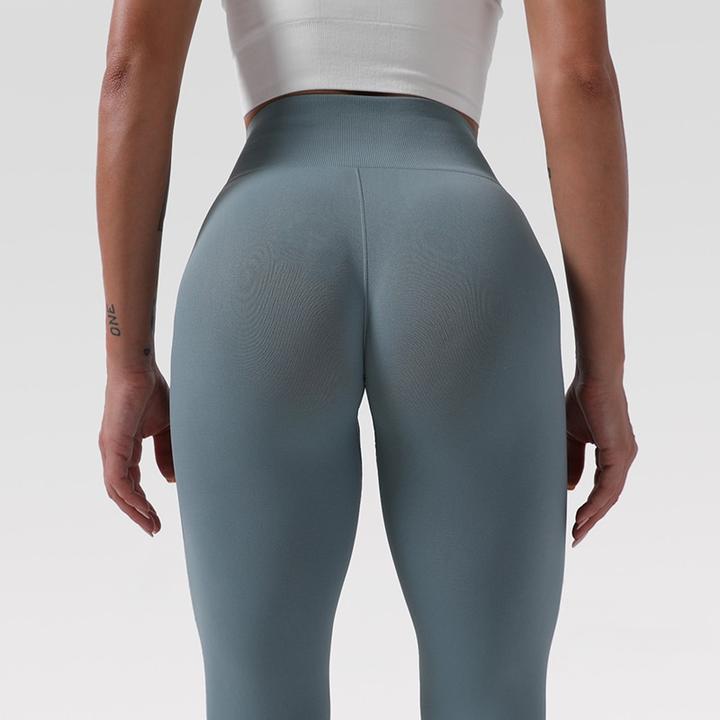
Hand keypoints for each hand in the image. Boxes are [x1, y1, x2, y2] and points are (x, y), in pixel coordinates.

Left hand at [98, 365, 174, 535]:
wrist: (139, 369)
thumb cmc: (151, 392)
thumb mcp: (165, 429)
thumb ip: (166, 455)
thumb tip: (170, 481)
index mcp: (125, 448)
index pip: (131, 483)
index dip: (143, 503)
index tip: (158, 520)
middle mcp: (113, 453)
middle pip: (121, 493)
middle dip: (138, 513)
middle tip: (154, 529)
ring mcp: (110, 450)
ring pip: (117, 491)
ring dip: (134, 510)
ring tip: (150, 525)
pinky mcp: (112, 445)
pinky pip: (118, 479)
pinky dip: (129, 496)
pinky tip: (142, 507)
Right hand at [566, 376, 637, 546]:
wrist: (593, 378)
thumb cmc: (582, 400)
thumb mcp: (572, 437)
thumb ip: (572, 461)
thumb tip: (572, 487)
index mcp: (613, 453)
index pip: (603, 488)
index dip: (590, 507)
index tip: (574, 523)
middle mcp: (623, 457)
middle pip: (609, 498)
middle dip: (592, 519)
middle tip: (576, 537)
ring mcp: (624, 455)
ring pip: (610, 495)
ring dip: (593, 515)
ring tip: (577, 531)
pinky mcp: (619, 452)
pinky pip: (608, 485)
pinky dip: (595, 501)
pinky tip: (583, 514)